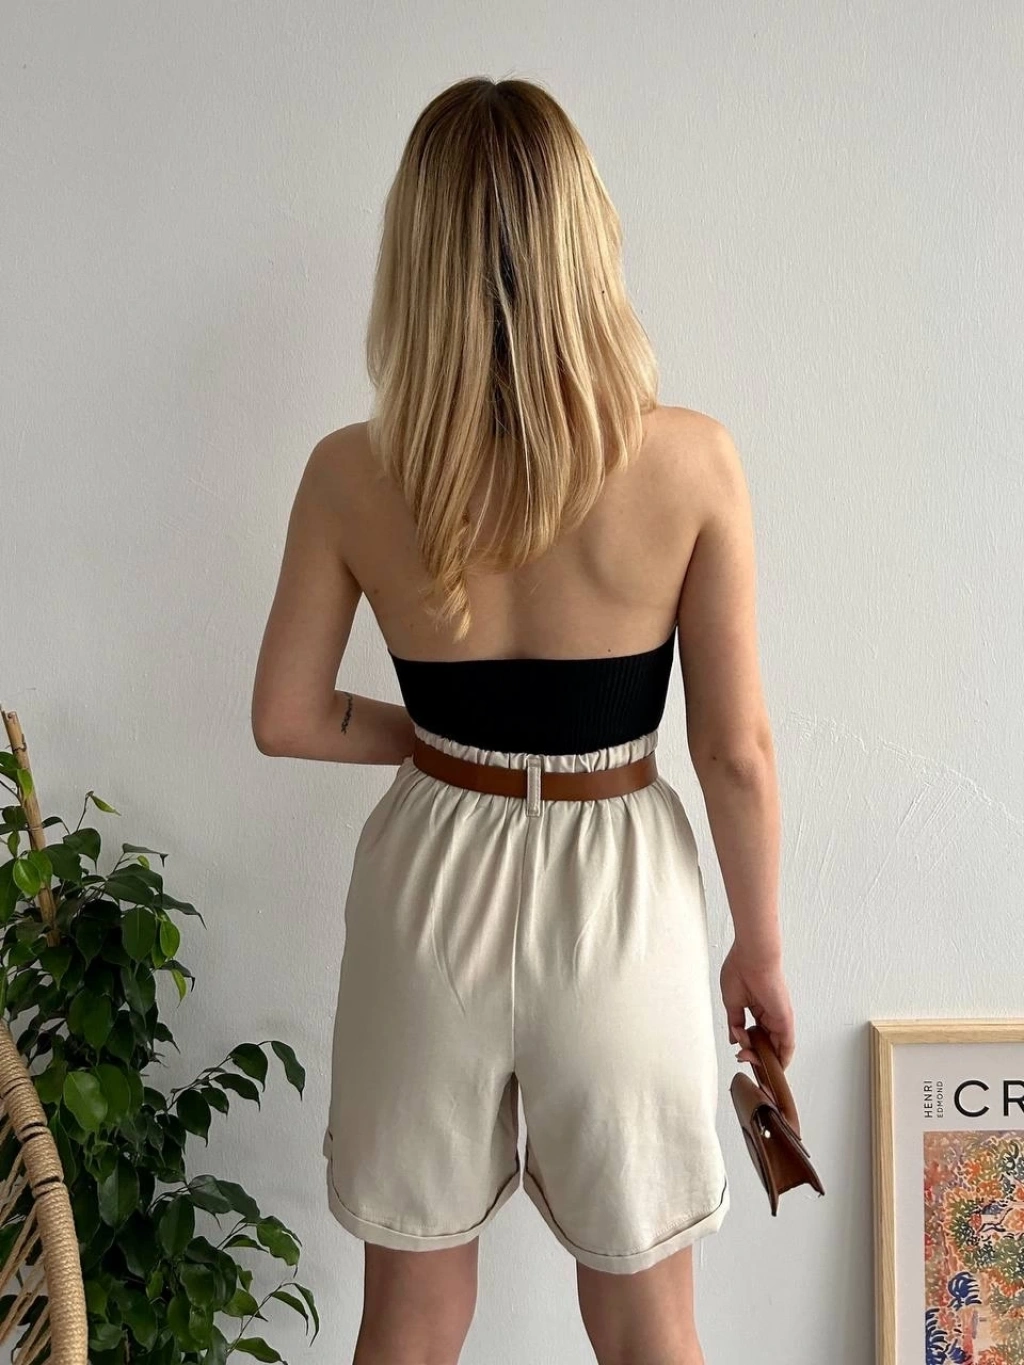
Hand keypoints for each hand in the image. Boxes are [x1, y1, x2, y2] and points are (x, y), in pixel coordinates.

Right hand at [720, 940, 794, 1069]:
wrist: (751, 957)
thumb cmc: (740, 970)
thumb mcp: (732, 1002)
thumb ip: (735, 1022)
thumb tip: (734, 1038)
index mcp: (758, 1009)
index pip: (756, 1036)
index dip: (747, 1048)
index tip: (738, 1053)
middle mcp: (770, 1015)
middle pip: (766, 1045)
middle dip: (753, 1056)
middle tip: (741, 1057)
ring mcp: (779, 1018)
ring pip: (776, 1048)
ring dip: (763, 1059)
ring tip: (748, 1058)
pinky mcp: (785, 1020)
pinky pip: (787, 1045)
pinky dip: (782, 1059)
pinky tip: (773, 1068)